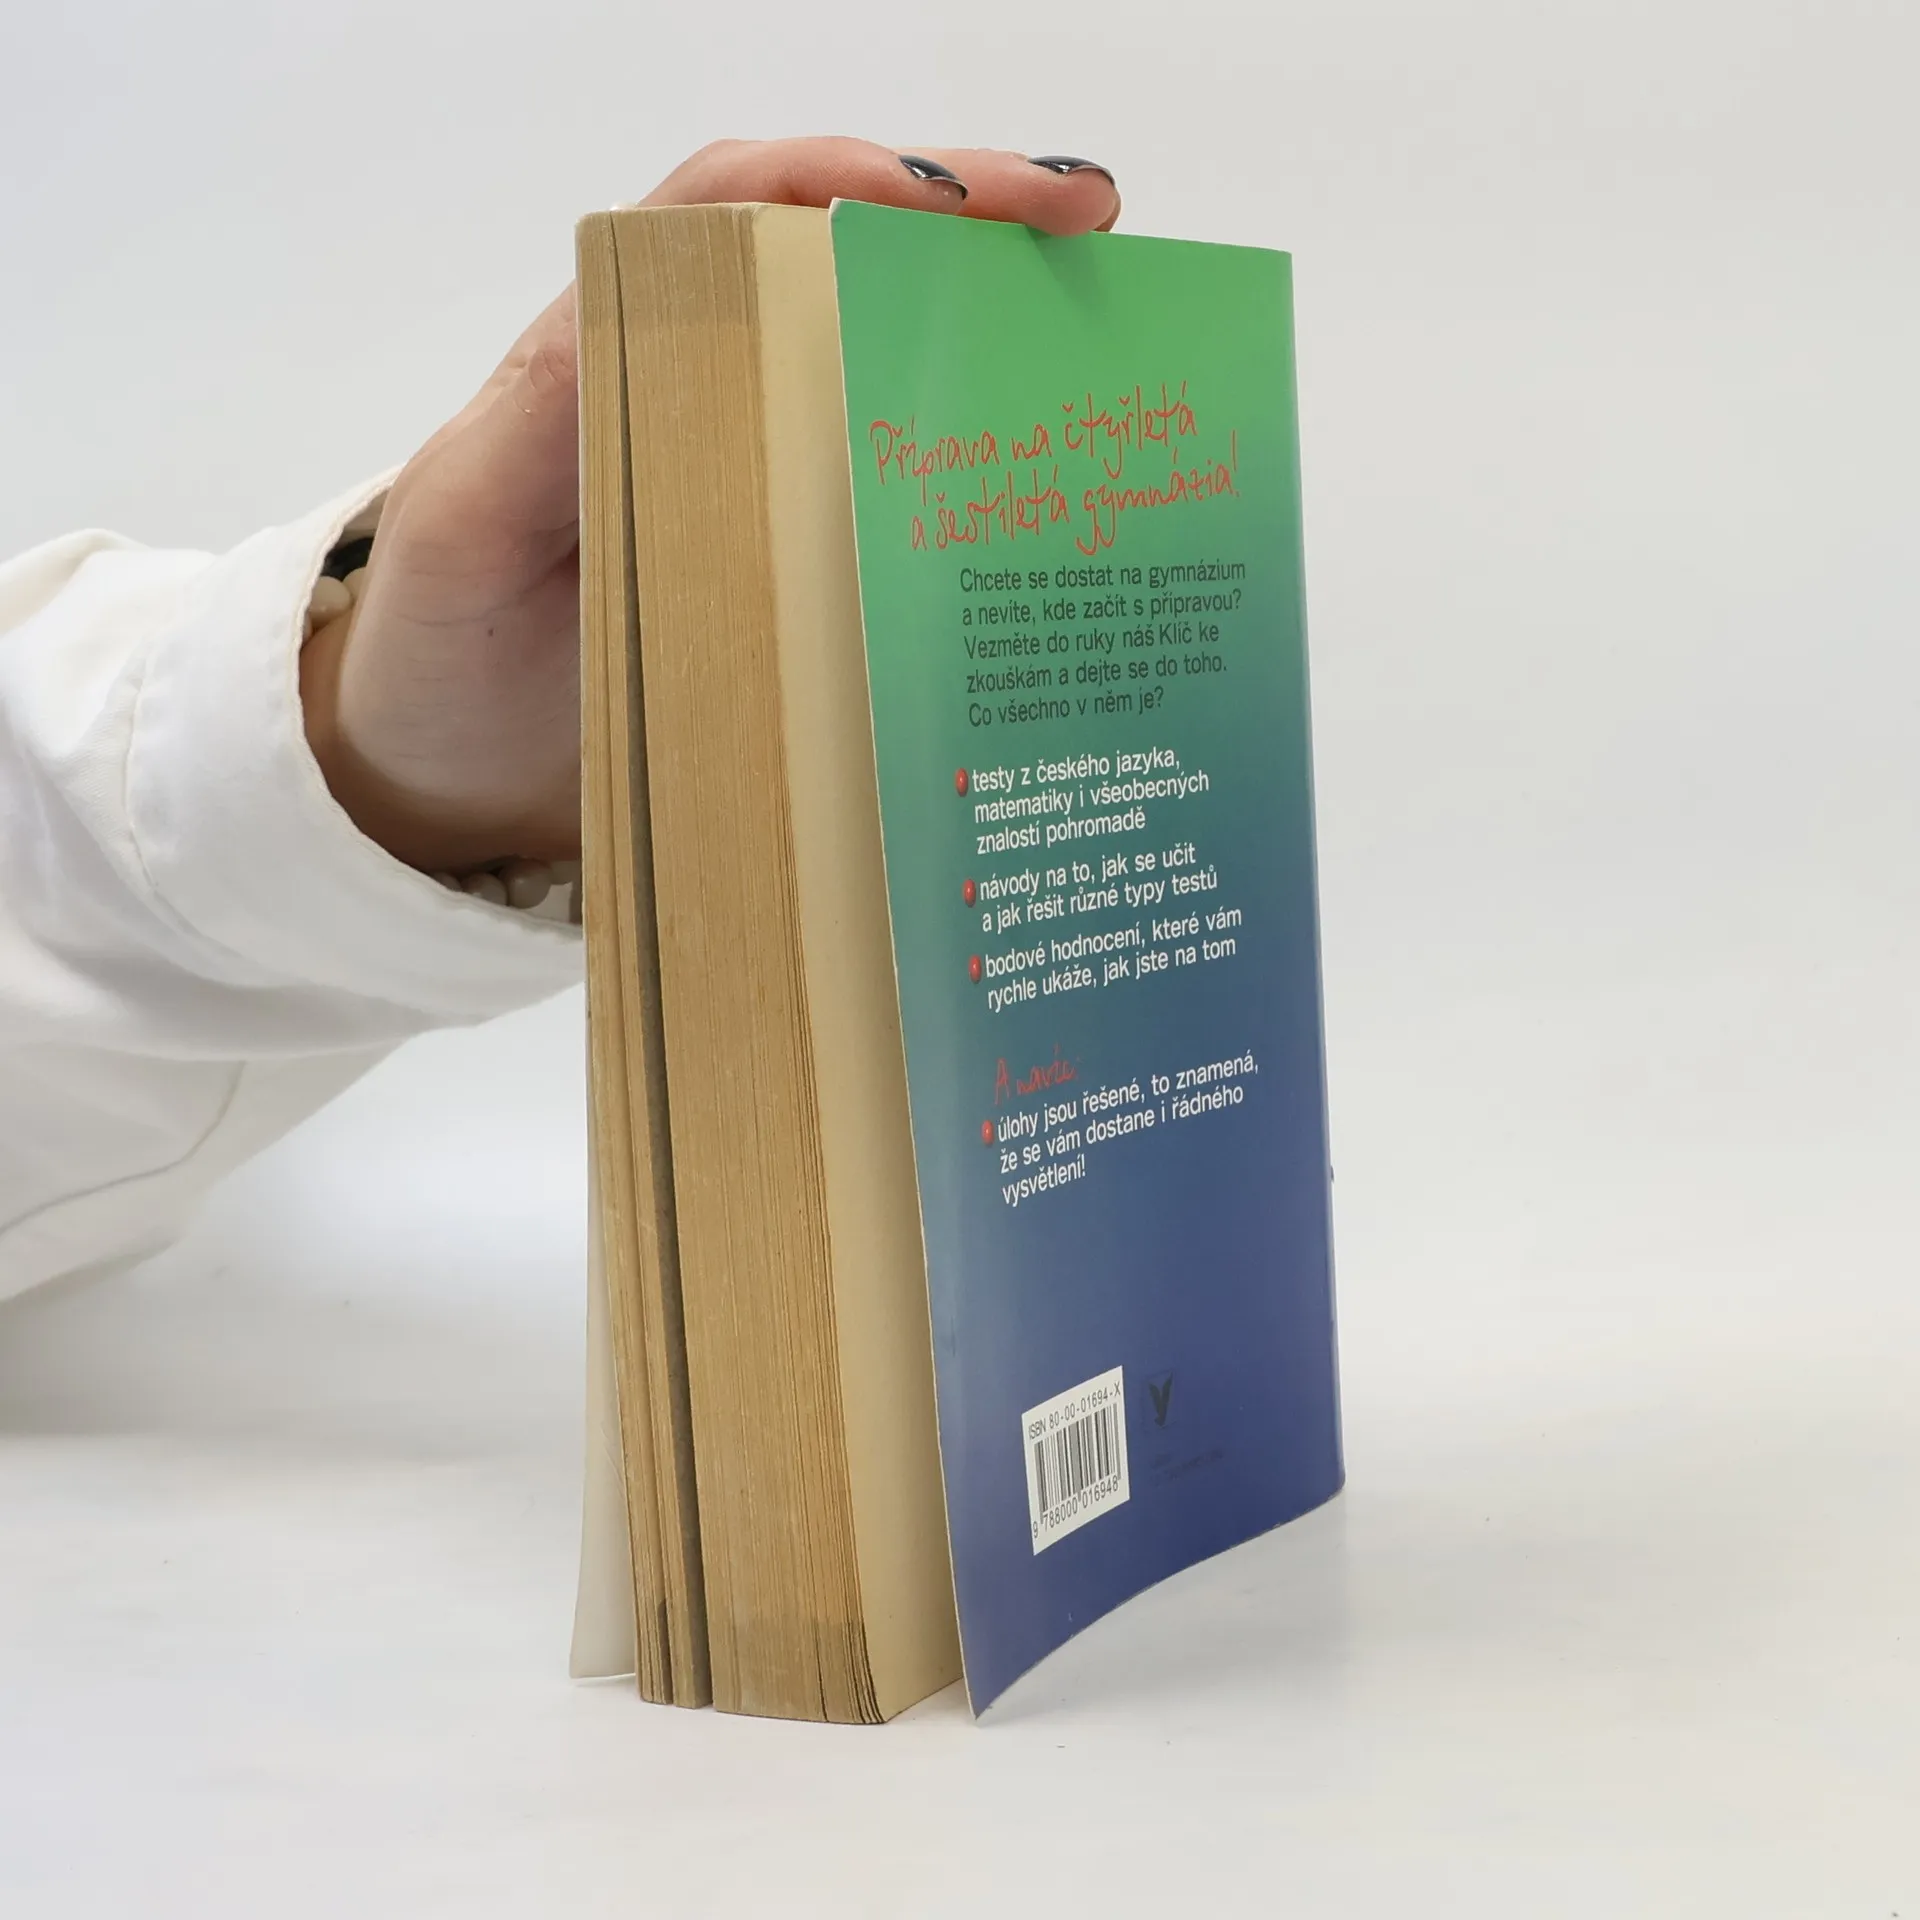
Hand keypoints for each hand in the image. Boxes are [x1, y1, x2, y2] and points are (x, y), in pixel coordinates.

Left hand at [300, 138, 1121, 873]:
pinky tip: (1042, 495)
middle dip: (966, 223)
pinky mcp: (787, 571)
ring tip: (1098, 328)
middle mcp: (697, 394)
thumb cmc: (434, 656)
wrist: (446, 785)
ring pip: (877, 370)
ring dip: (986, 332)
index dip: (853, 178)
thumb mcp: (462, 532)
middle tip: (1088, 224)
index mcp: (614, 354)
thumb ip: (534, 429)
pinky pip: (884, 499)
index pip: (737, 210)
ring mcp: (752, 482)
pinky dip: (967, 474)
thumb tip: (646, 318)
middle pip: (836, 264)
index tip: (969, 197)